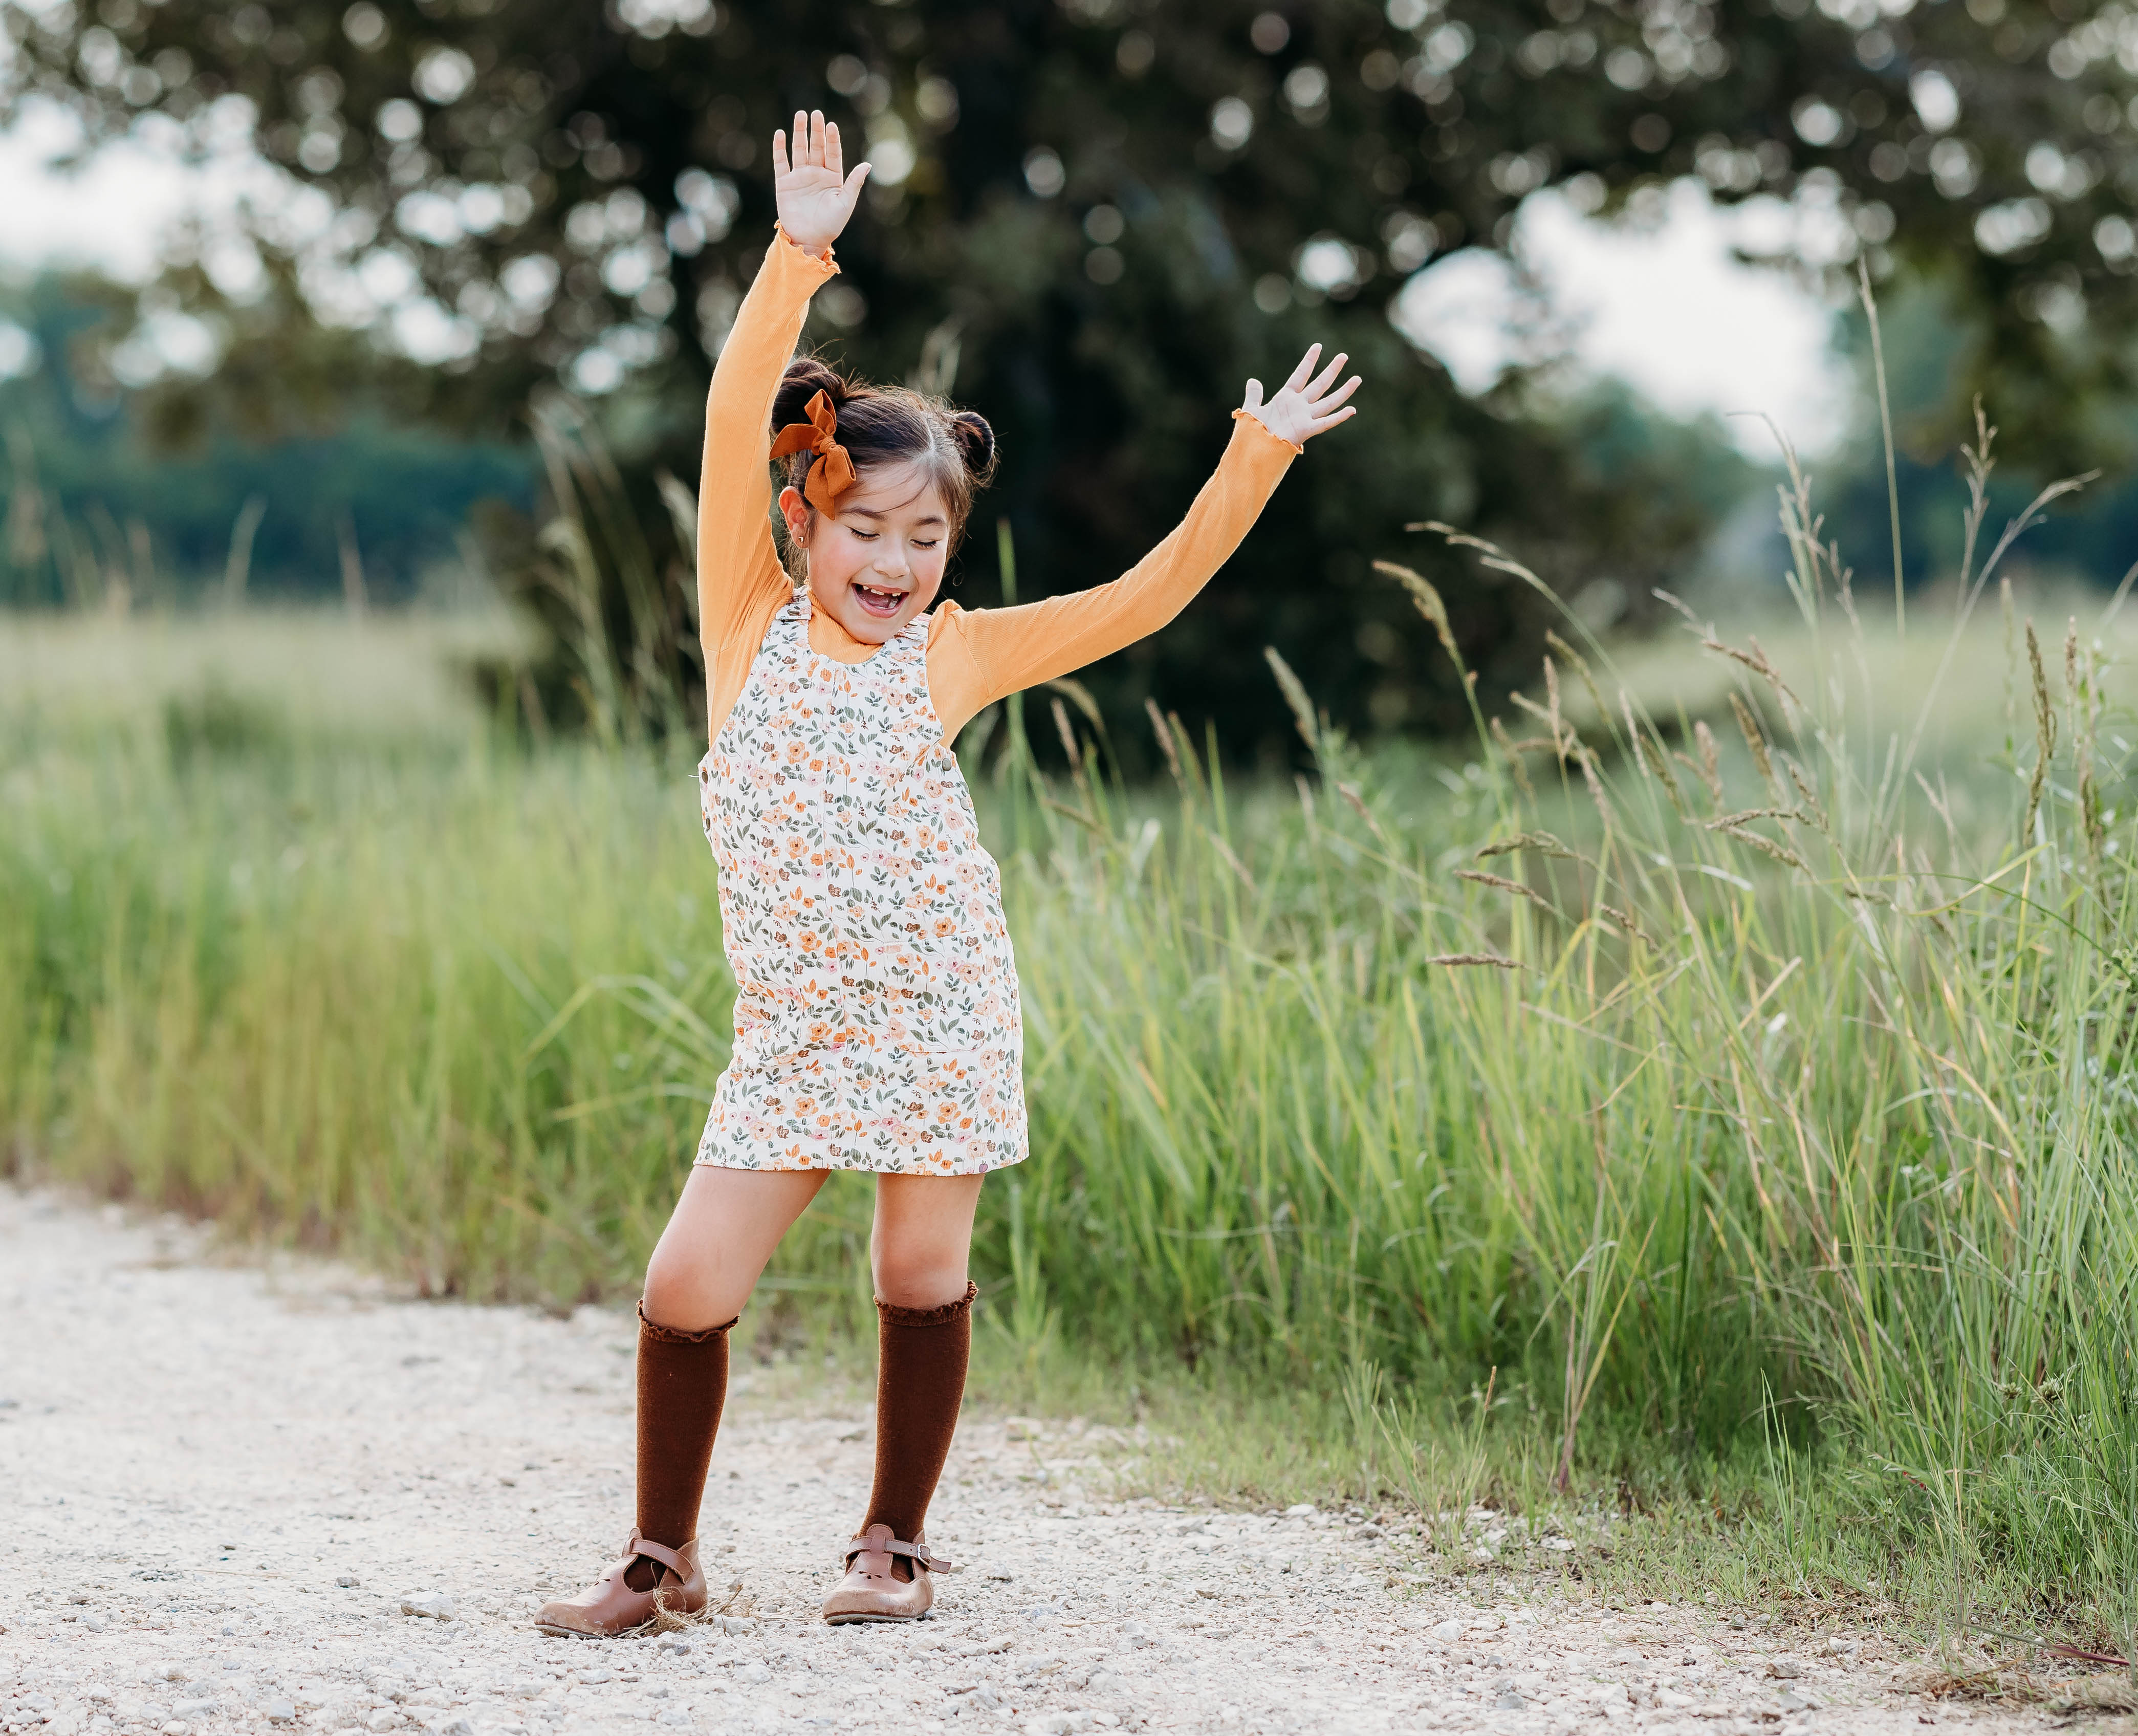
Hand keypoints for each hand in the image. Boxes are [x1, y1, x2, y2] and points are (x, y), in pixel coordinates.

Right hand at [773, 109, 869, 257]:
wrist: (808, 240)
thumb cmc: (830, 225)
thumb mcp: (845, 203)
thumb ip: (854, 183)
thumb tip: (867, 164)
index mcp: (833, 178)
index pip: (832, 153)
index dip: (832, 139)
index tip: (831, 125)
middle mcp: (816, 174)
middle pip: (816, 147)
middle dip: (816, 130)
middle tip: (816, 113)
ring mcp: (800, 177)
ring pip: (799, 150)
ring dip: (799, 133)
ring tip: (800, 115)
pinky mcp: (784, 183)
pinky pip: (781, 162)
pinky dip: (780, 148)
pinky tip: (781, 134)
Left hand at [1241, 344, 1361, 446]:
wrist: (1253, 449)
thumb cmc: (1252, 433)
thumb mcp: (1251, 409)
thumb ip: (1254, 395)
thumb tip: (1253, 380)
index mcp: (1285, 398)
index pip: (1300, 375)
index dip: (1309, 361)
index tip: (1318, 346)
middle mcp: (1299, 406)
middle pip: (1319, 384)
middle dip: (1332, 370)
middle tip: (1344, 356)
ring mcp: (1304, 418)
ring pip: (1328, 402)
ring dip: (1343, 391)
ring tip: (1357, 379)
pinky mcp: (1305, 430)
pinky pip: (1325, 423)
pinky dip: (1338, 417)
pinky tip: (1352, 410)